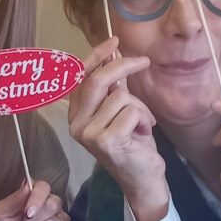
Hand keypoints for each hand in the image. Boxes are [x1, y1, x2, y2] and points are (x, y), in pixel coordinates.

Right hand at [68, 36, 169, 220]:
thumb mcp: (120, 112)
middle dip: (123, 66)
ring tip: (143, 124)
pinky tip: (143, 134)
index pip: (81, 77)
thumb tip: (115, 57)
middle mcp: (77, 124)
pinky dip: (144, 119)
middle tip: (144, 61)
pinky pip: (131, 111)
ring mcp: (89, 134)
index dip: (97, 56)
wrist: (142, 179)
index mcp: (76, 115)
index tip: (114, 41)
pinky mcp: (106, 141)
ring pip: (121, 96)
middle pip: (97, 80)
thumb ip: (113, 89)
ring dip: (141, 107)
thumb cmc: (133, 145)